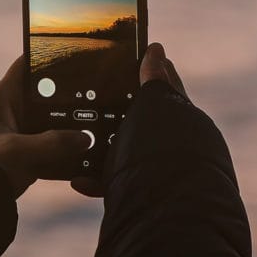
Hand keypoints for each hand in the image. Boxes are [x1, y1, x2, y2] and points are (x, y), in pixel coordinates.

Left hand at [0, 56, 87, 195]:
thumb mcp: (19, 152)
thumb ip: (53, 143)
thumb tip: (86, 139)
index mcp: (2, 98)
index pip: (26, 65)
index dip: (48, 54)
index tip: (74, 50)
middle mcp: (10, 111)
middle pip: (45, 94)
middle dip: (69, 95)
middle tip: (98, 91)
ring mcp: (18, 133)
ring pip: (50, 121)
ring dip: (70, 124)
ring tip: (100, 120)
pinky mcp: (24, 154)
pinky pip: (50, 145)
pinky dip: (65, 148)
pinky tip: (87, 151)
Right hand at [67, 42, 183, 198]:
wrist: (166, 207)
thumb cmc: (164, 149)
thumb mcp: (154, 105)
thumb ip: (152, 79)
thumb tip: (156, 48)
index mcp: (180, 116)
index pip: (164, 86)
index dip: (146, 70)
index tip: (123, 60)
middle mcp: (170, 143)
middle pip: (138, 121)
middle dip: (115, 114)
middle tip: (87, 100)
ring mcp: (155, 169)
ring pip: (121, 153)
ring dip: (98, 149)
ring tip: (77, 139)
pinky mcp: (140, 195)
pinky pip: (113, 184)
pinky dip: (95, 182)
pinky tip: (78, 180)